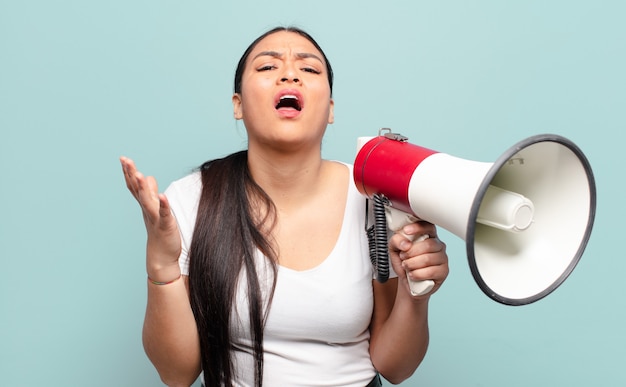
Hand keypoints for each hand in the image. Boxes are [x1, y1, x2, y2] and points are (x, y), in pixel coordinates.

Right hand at [120, 156, 180, 280]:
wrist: (161, 255)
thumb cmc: (158, 231)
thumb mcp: (154, 209)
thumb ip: (151, 193)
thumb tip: (147, 177)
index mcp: (145, 204)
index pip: (134, 186)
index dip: (129, 173)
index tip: (123, 159)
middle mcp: (147, 209)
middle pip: (137, 190)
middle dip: (132, 175)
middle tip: (125, 160)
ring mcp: (155, 218)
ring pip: (148, 201)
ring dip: (143, 189)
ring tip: (140, 175)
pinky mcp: (166, 226)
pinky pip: (164, 214)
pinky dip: (163, 205)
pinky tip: (162, 196)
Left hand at [389, 221, 448, 297]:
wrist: (407, 282)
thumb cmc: (404, 263)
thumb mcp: (394, 250)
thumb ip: (396, 241)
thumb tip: (406, 243)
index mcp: (427, 235)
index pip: (428, 226)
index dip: (418, 228)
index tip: (406, 231)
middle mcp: (437, 245)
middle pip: (428, 244)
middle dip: (411, 252)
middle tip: (403, 257)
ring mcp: (443, 258)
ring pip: (428, 258)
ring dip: (412, 264)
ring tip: (406, 266)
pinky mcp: (443, 271)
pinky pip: (431, 271)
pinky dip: (417, 274)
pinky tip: (412, 274)